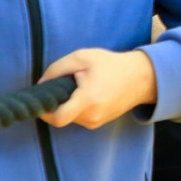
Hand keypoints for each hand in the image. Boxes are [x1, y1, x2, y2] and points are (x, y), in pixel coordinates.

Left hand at [41, 48, 156, 127]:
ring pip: (70, 116)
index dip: (44, 111)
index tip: (40, 99)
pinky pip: (80, 117)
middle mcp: (91, 116)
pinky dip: (77, 107)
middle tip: (64, 84)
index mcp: (87, 100)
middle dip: (58, 102)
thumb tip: (41, 84)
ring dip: (69, 104)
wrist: (140, 78)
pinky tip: (88, 93)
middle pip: (61, 116)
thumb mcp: (82, 57)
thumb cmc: (111, 65)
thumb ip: (57, 69)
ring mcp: (96, 122)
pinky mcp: (99, 123)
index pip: (57, 118)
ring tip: (81, 86)